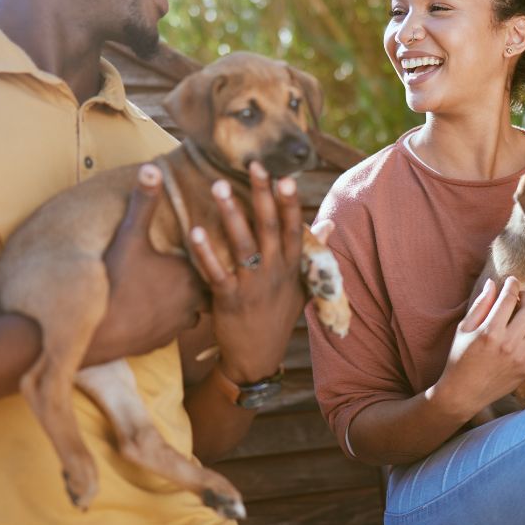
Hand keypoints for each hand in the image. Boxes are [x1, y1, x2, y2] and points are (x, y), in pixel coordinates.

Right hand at [84, 164, 208, 365]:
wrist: (94, 331)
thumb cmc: (114, 280)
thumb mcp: (129, 237)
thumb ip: (144, 202)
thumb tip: (152, 168)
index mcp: (190, 274)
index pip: (213, 261)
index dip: (209, 252)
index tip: (205, 243)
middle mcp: (191, 302)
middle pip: (206, 287)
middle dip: (200, 277)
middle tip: (191, 265)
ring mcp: (177, 326)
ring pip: (193, 311)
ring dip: (185, 301)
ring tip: (172, 287)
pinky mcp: (161, 343)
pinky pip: (173, 328)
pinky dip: (167, 319)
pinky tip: (152, 309)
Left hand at [188, 161, 304, 382]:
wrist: (256, 359)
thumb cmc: (277, 318)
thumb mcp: (302, 287)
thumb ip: (313, 254)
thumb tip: (330, 224)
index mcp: (291, 267)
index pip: (294, 229)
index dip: (289, 202)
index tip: (285, 176)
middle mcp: (274, 273)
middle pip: (270, 228)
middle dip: (262, 195)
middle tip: (254, 165)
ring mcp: (252, 286)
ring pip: (243, 244)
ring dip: (231, 214)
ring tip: (218, 186)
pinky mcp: (228, 300)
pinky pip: (216, 272)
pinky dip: (206, 252)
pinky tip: (194, 230)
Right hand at [437, 277, 524, 417]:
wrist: (464, 392)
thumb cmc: (459, 358)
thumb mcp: (464, 328)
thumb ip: (480, 305)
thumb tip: (492, 284)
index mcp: (489, 331)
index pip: (508, 299)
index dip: (512, 285)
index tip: (512, 280)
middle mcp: (508, 344)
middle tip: (523, 296)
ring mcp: (521, 357)